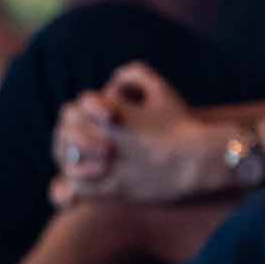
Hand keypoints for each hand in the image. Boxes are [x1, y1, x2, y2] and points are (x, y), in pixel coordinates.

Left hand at [56, 63, 218, 203]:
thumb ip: (136, 74)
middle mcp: (104, 137)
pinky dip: (75, 185)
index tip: (98, 121)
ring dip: (71, 160)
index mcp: (111, 112)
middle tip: (83, 142)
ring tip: (83, 162)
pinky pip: (77, 187)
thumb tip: (114, 77)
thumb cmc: (181, 124)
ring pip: (68, 161)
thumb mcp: (162, 90)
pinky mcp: (112, 189)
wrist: (199, 159)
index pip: (74, 109)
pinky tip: (88, 181)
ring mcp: (107, 164)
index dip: (82, 113)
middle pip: (66, 134)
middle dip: (71, 137)